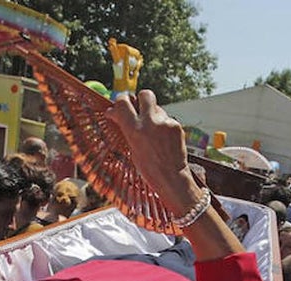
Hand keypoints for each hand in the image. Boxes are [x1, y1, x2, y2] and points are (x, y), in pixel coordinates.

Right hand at [105, 90, 200, 214]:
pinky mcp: (176, 125)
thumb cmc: (149, 168)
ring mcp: (165, 123)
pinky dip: (164, 127)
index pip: (123, 102)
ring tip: (155, 134)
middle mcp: (150, 123)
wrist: (171, 177)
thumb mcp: (132, 148)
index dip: (120, 101)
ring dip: (154, 116)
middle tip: (140, 108)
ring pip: (157, 109)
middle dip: (141, 99)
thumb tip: (114, 113)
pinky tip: (164, 140)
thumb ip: (126, 129)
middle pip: (145, 94)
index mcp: (134, 130)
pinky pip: (167, 119)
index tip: (119, 105)